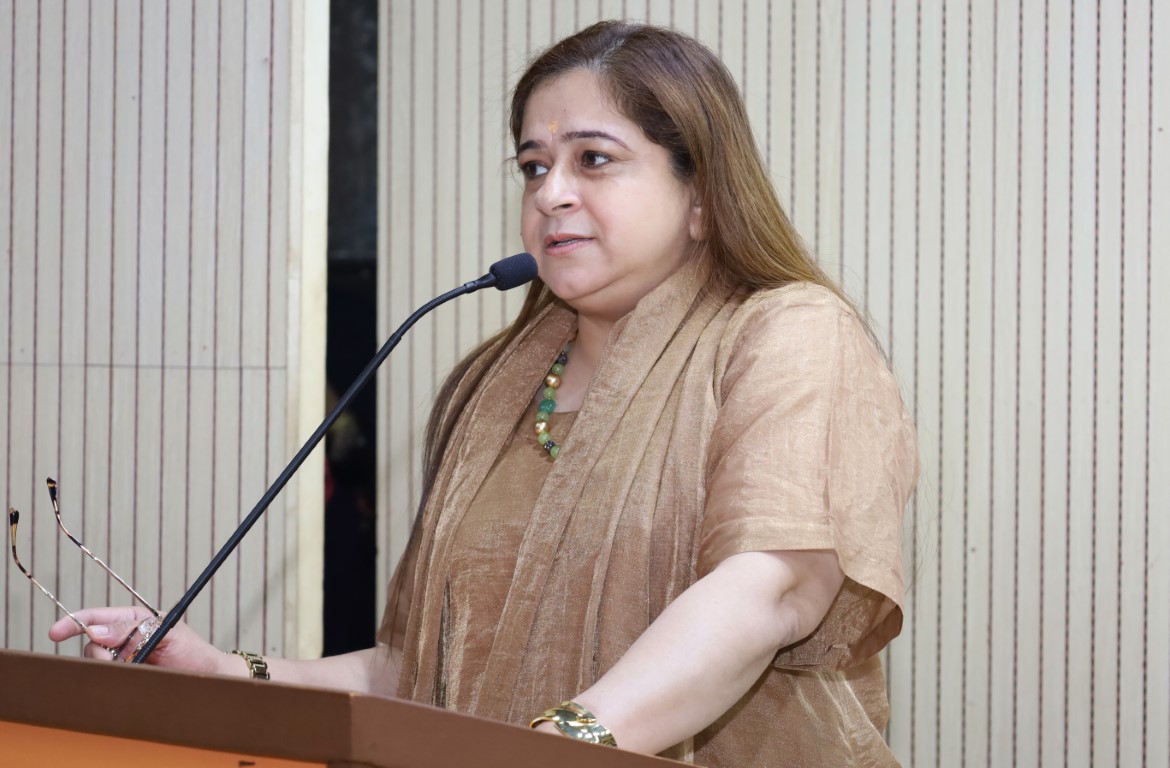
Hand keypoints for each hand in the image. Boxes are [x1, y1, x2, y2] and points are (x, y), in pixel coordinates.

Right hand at [48, 607, 234, 675]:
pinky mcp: (123, 679)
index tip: (56, 632)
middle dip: (98, 652)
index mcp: (134, 621)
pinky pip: (105, 680)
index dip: (75, 622)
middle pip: (91, 643)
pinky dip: (112, 680)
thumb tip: (96, 630)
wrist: (206, 679)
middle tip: (125, 658)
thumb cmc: (191, 652)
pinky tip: (130, 679)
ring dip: (109, 667)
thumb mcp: (168, 633)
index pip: (98, 617)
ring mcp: (122, 661)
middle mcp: (123, 641)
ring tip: (138, 668)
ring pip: (96, 664)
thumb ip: (134, 629)